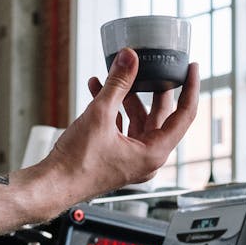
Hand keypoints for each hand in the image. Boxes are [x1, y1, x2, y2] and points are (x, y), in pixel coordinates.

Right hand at [39, 47, 199, 203]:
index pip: (184, 115)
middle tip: (153, 66)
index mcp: (154, 153)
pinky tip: (99, 92)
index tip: (193, 68)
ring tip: (115, 76)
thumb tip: (129, 59)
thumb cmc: (76, 164)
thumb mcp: (100, 114)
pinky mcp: (116, 158)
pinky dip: (114, 111)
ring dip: (127, 98)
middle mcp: (147, 159)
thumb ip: (118, 83)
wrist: (52, 185)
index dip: (191, 88)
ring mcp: (132, 160)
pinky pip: (123, 130)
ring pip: (139, 121)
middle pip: (161, 116)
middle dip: (153, 89)